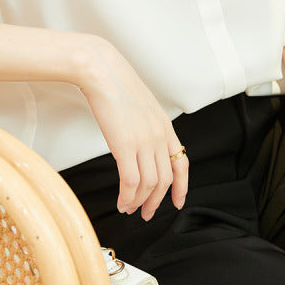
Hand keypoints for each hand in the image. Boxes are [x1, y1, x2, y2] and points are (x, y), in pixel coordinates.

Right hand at [78, 37, 188, 220]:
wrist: (102, 71)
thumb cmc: (115, 84)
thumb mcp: (140, 104)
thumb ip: (145, 124)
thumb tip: (140, 142)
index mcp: (165, 125)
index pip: (181, 163)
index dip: (181, 186)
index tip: (178, 202)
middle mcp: (159, 135)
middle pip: (165, 179)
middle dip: (157, 201)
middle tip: (146, 213)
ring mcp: (144, 141)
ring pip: (149, 184)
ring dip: (139, 202)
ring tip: (128, 209)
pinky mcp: (125, 145)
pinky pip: (131, 181)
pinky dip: (127, 197)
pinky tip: (121, 201)